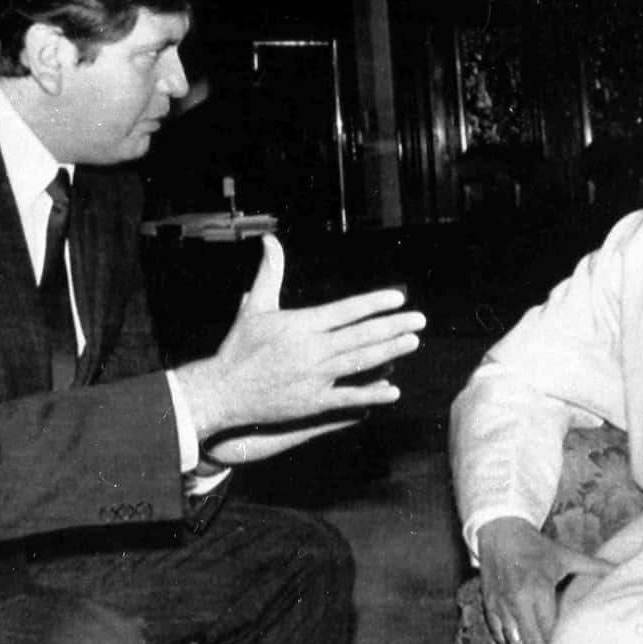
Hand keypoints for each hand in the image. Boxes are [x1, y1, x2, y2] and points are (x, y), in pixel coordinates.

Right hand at [175, 235, 425, 448]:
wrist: (222, 392)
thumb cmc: (239, 347)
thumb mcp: (254, 306)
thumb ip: (270, 272)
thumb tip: (270, 240)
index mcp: (300, 324)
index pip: (346, 310)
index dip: (374, 303)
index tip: (398, 297)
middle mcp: (311, 349)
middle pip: (361, 335)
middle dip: (393, 326)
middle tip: (420, 319)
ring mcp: (314, 378)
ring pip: (360, 362)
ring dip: (389, 351)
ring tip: (413, 342)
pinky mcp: (313, 403)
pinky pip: (349, 397)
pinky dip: (372, 393)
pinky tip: (393, 389)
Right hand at [477, 516, 612, 643]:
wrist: (498, 531)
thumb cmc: (535, 545)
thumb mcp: (565, 554)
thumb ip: (593, 566)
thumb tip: (621, 568)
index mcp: (536, 589)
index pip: (548, 630)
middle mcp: (516, 602)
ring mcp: (500, 607)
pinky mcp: (490, 608)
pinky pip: (500, 637)